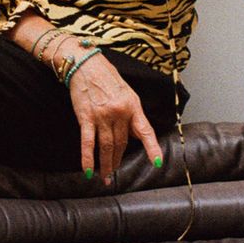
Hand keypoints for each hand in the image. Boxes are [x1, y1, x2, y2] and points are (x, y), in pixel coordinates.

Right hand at [66, 50, 162, 183]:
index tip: (157, 163)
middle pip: (121, 143)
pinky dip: (87, 158)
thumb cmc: (107, 79)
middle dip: (118, 160)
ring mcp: (102, 116)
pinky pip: (87, 142)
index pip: (145, 131)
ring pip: (106, 146)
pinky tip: (88, 171)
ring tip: (105, 176)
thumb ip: (133, 116)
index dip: (152, 148)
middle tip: (114, 173)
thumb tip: (138, 136)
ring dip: (106, 164)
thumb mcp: (128, 94)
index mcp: (133, 107)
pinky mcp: (86, 117)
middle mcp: (119, 112)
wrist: (86, 65)